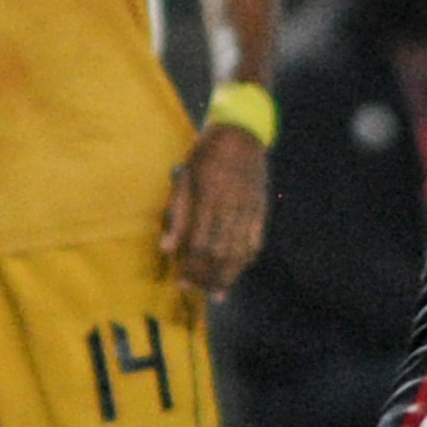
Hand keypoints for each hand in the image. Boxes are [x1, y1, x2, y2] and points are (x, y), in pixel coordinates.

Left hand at [161, 124, 269, 293]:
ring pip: (239, 250)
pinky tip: (240, 267)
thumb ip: (177, 212)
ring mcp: (249, 209)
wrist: (241, 133)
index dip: (190, 267)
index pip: (199, 244)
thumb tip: (166, 247)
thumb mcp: (184, 177)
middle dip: (209, 276)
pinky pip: (256, 238)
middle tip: (200, 293)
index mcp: (209, 199)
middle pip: (220, 252)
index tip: (182, 284)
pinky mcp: (260, 207)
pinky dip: (247, 256)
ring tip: (220, 292)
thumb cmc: (205, 153)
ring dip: (228, 274)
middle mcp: (231, 207)